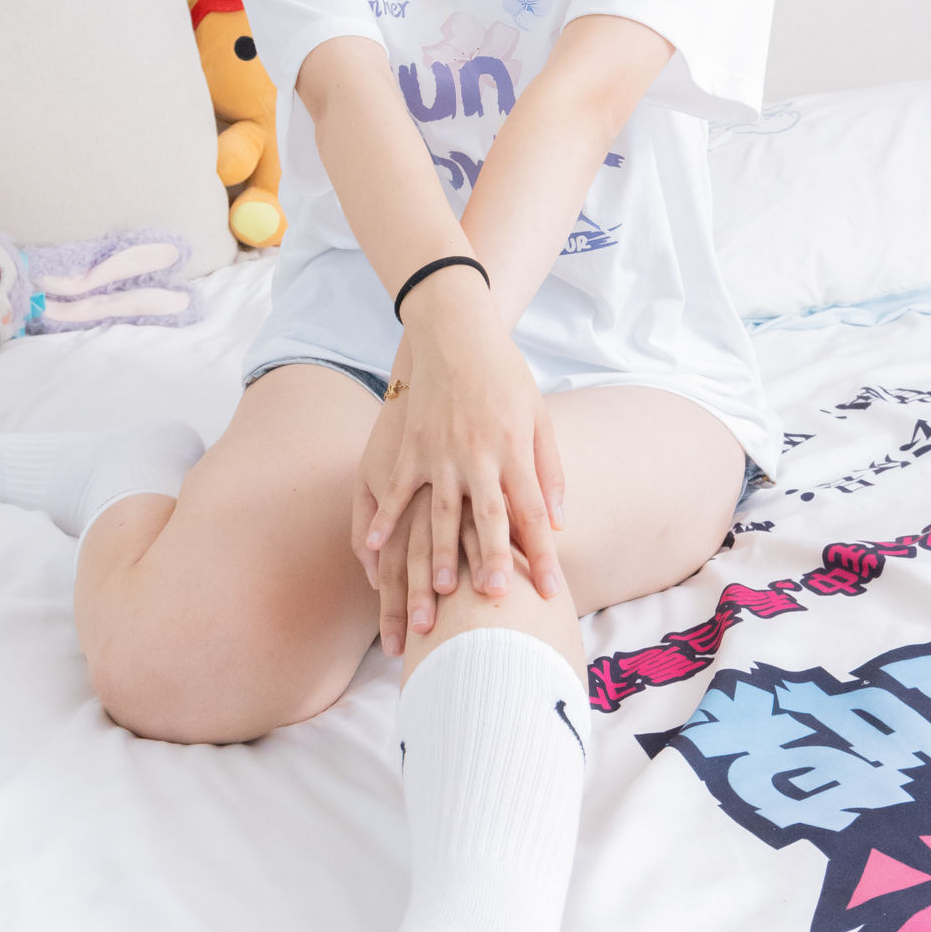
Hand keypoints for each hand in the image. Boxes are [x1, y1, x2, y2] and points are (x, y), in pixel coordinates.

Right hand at [353, 279, 564, 626]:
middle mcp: (478, 455)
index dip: (541, 553)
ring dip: (440, 554)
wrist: (457, 331)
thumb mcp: (538, 416)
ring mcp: (440, 451)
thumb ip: (548, 468)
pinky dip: (385, 520)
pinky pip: (397, 490)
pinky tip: (374, 551)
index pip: (532, 512)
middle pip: (487, 518)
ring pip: (440, 513)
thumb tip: (556, 519)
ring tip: (442, 592)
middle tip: (495, 600)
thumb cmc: (504, 374)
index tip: (548, 590)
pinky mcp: (411, 446)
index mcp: (513, 450)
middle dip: (492, 561)